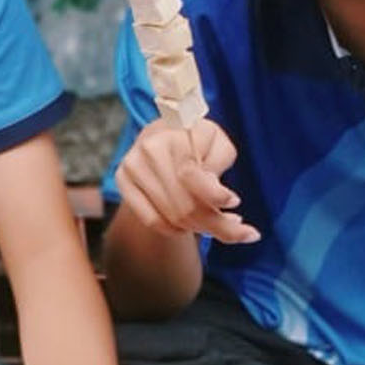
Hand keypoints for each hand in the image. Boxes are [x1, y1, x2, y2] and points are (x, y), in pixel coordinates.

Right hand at [114, 118, 258, 244]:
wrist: (162, 132)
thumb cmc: (197, 139)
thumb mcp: (218, 141)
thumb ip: (220, 163)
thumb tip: (216, 198)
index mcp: (175, 134)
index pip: (191, 176)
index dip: (215, 195)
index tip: (235, 202)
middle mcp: (148, 149)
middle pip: (184, 204)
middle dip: (217, 224)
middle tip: (242, 231)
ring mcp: (132, 166)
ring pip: (171, 217)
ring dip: (200, 228)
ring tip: (219, 225)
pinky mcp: (122, 181)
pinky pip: (152, 220)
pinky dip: (176, 230)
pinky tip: (191, 225)